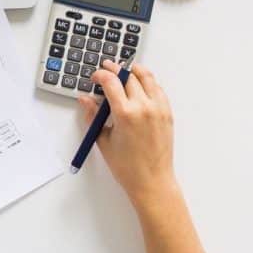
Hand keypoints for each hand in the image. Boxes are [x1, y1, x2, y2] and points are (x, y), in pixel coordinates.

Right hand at [78, 61, 209, 252]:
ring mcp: (158, 109)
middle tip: (106, 70)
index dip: (100, 74)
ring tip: (125, 71)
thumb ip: (93, 116)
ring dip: (134, 71)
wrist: (152, 181)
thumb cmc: (126, 166)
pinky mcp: (167, 114)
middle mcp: (144, 107)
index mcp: (125, 113)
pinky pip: (158, 89)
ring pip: (147, 77)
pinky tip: (140, 85)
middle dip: (115, 70)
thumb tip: (84, 99)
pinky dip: (148, 82)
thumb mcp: (103, 140)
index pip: (111, 81)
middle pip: (128, 76)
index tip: (95, 77)